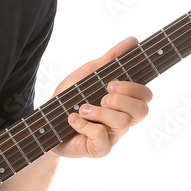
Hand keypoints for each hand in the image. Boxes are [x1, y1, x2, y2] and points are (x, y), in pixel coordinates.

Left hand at [54, 37, 151, 158]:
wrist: (45, 122)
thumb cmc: (70, 98)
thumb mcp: (88, 74)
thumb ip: (110, 58)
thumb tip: (133, 40)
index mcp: (124, 101)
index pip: (146, 96)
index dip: (135, 88)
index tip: (112, 82)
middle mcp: (122, 120)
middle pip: (142, 111)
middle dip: (122, 99)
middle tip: (102, 95)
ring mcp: (112, 137)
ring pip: (123, 123)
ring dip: (100, 111)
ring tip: (82, 107)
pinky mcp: (99, 150)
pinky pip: (103, 139)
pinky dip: (86, 126)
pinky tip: (73, 120)